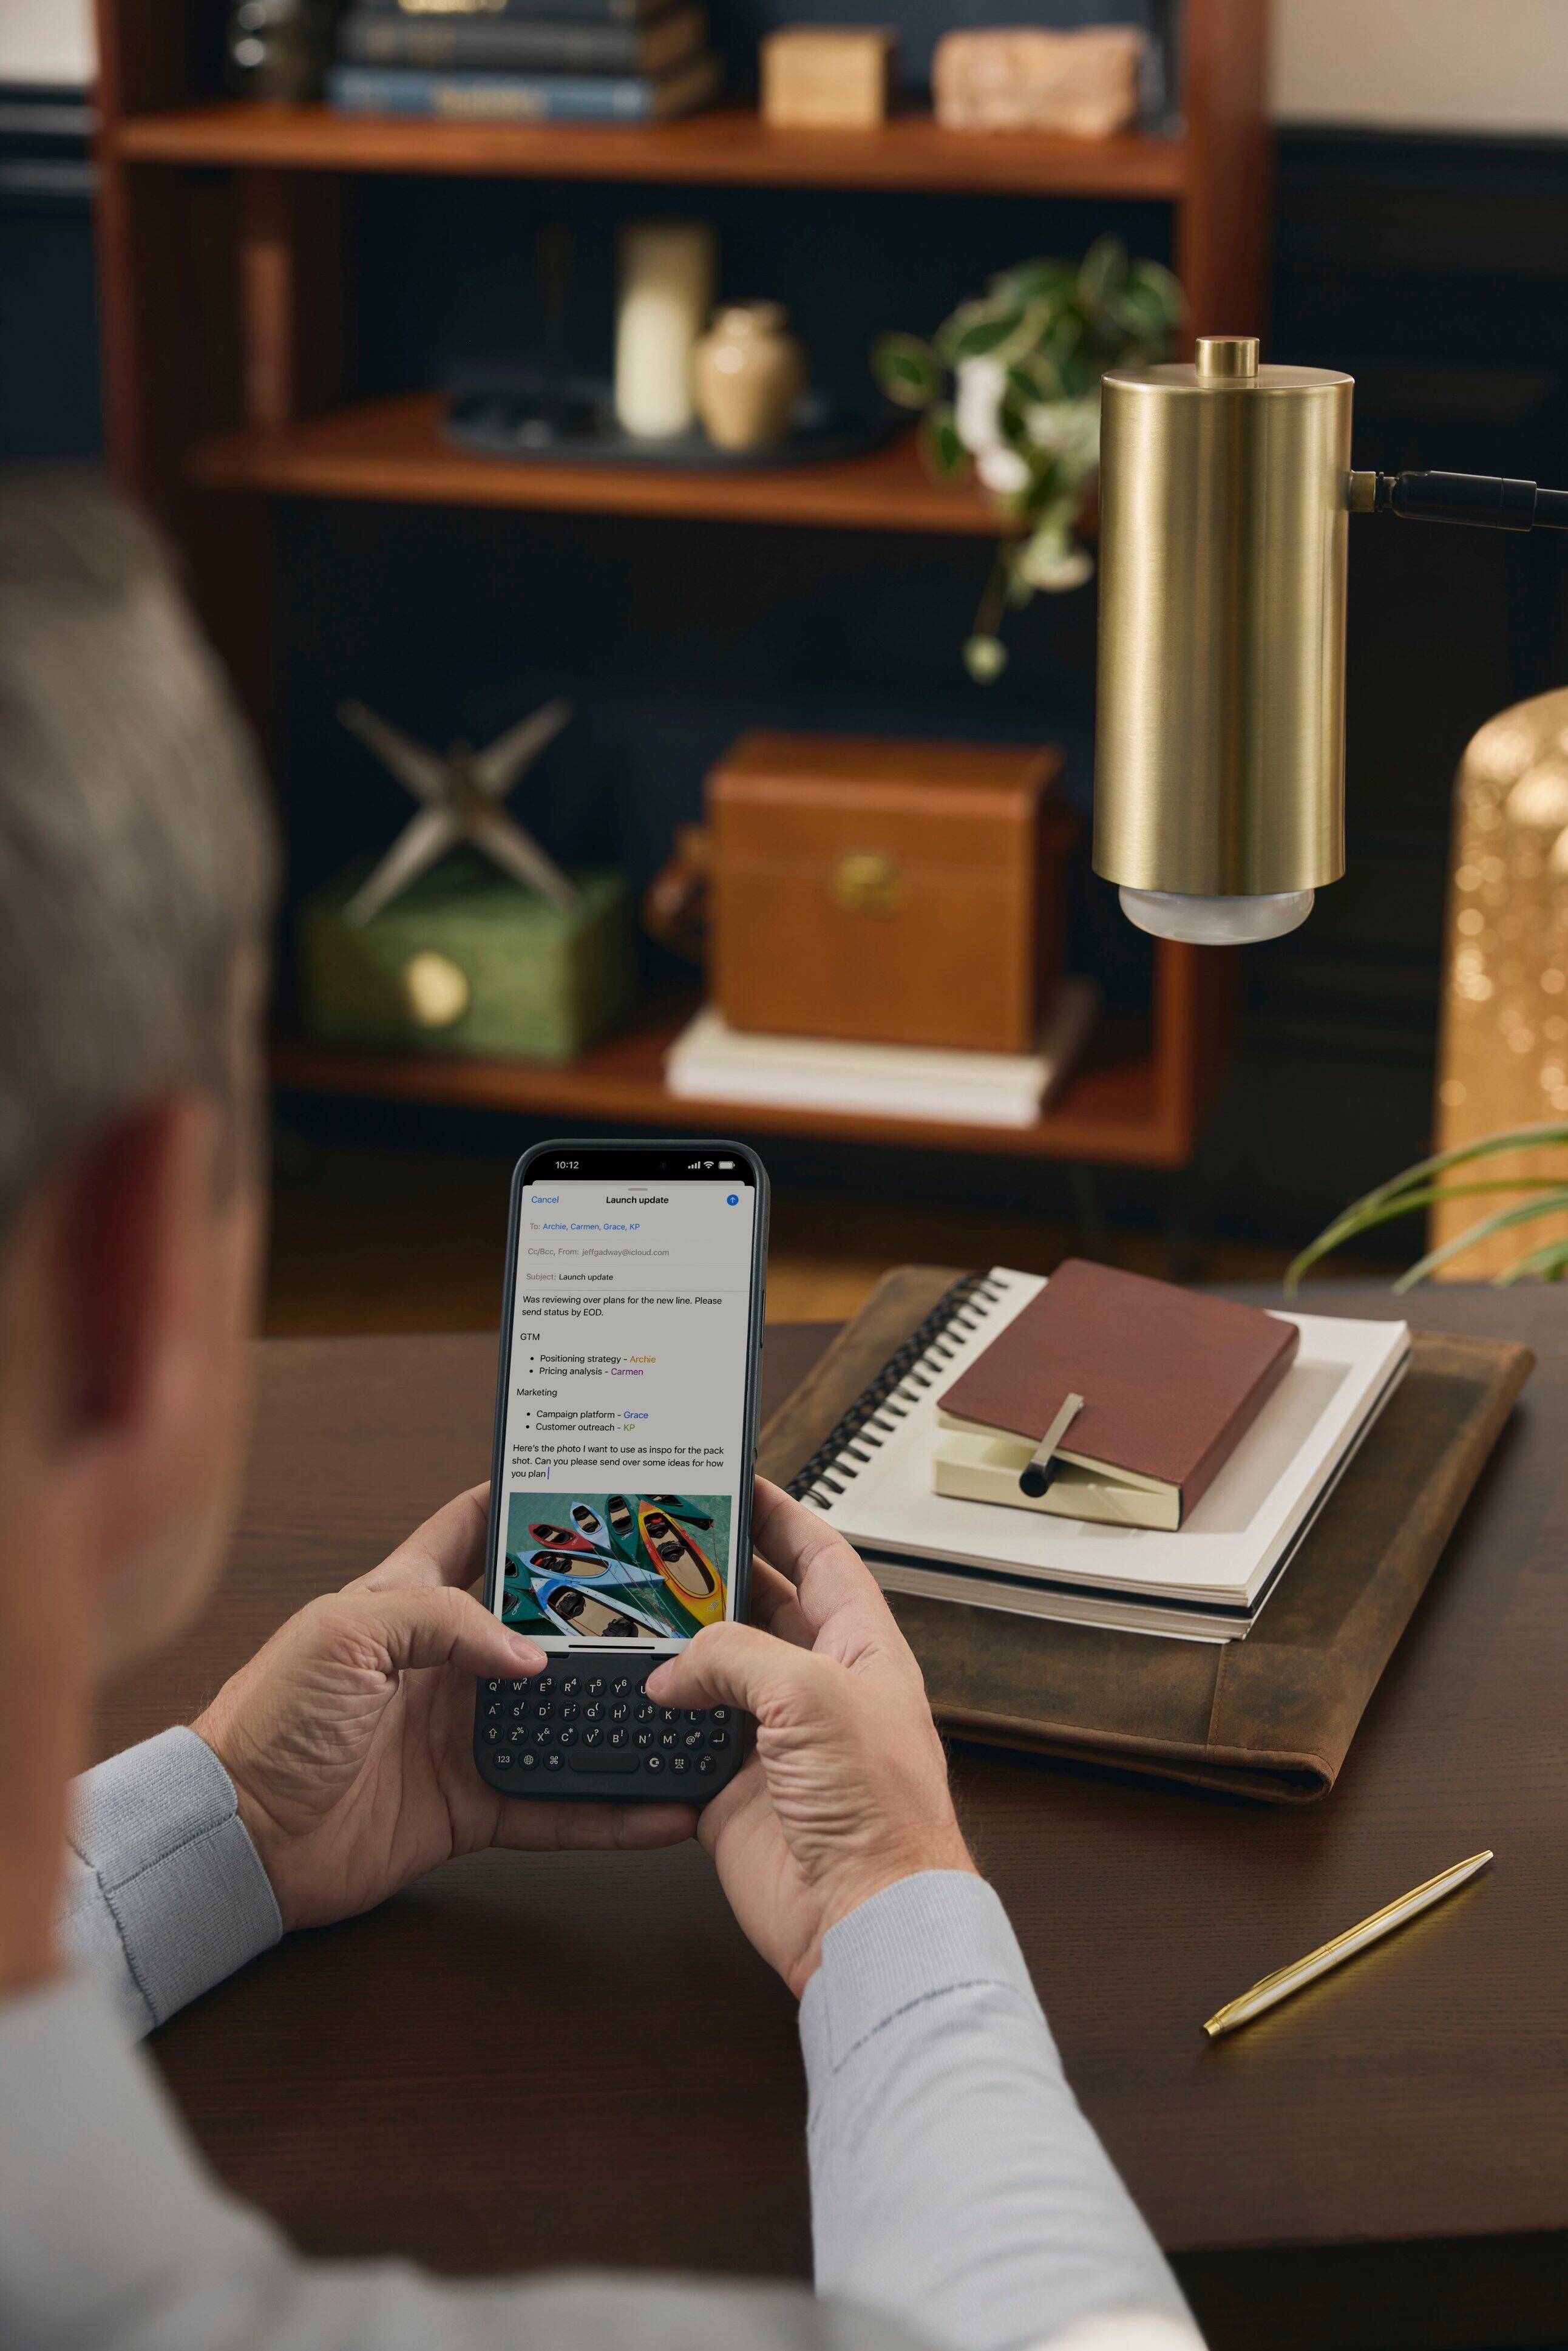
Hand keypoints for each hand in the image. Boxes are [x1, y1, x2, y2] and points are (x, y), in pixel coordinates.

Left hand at [194, 1484, 695, 1931]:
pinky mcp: (472, 1806)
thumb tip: (527, 1654)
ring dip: (617, 1714)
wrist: (238, 1837)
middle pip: (541, 1627)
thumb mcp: (344, 1631)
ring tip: (685, 1705)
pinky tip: (659, 1808)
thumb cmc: (266, 1721)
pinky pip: (555, 1807)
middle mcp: (442, 1664)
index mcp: (405, 1600)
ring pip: (562, 1718)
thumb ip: (442, 1619)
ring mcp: (461, 1735)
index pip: (473, 1532)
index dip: (527, 1506)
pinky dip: (607, 1812)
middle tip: (673, 1603)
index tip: (591, 1489)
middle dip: (602, 1614)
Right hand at [646, 1478, 974, 1997]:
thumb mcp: (810, 1694)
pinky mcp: (736, 1793)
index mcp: (861, 1648)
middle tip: (661, 1545)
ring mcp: (776, 1742)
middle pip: (759, 1611)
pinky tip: (629, 1702)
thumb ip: (736, 1656)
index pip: (820, 1557)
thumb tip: (678, 1667)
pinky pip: (686, 1746)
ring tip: (631, 1611)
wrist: (862, 1916)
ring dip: (676, 1651)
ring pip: (716, 1675)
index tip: (735, 1483)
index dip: (779, 1516)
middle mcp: (819, 1689)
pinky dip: (656, 1727)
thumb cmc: (879, 1809)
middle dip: (713, 1577)